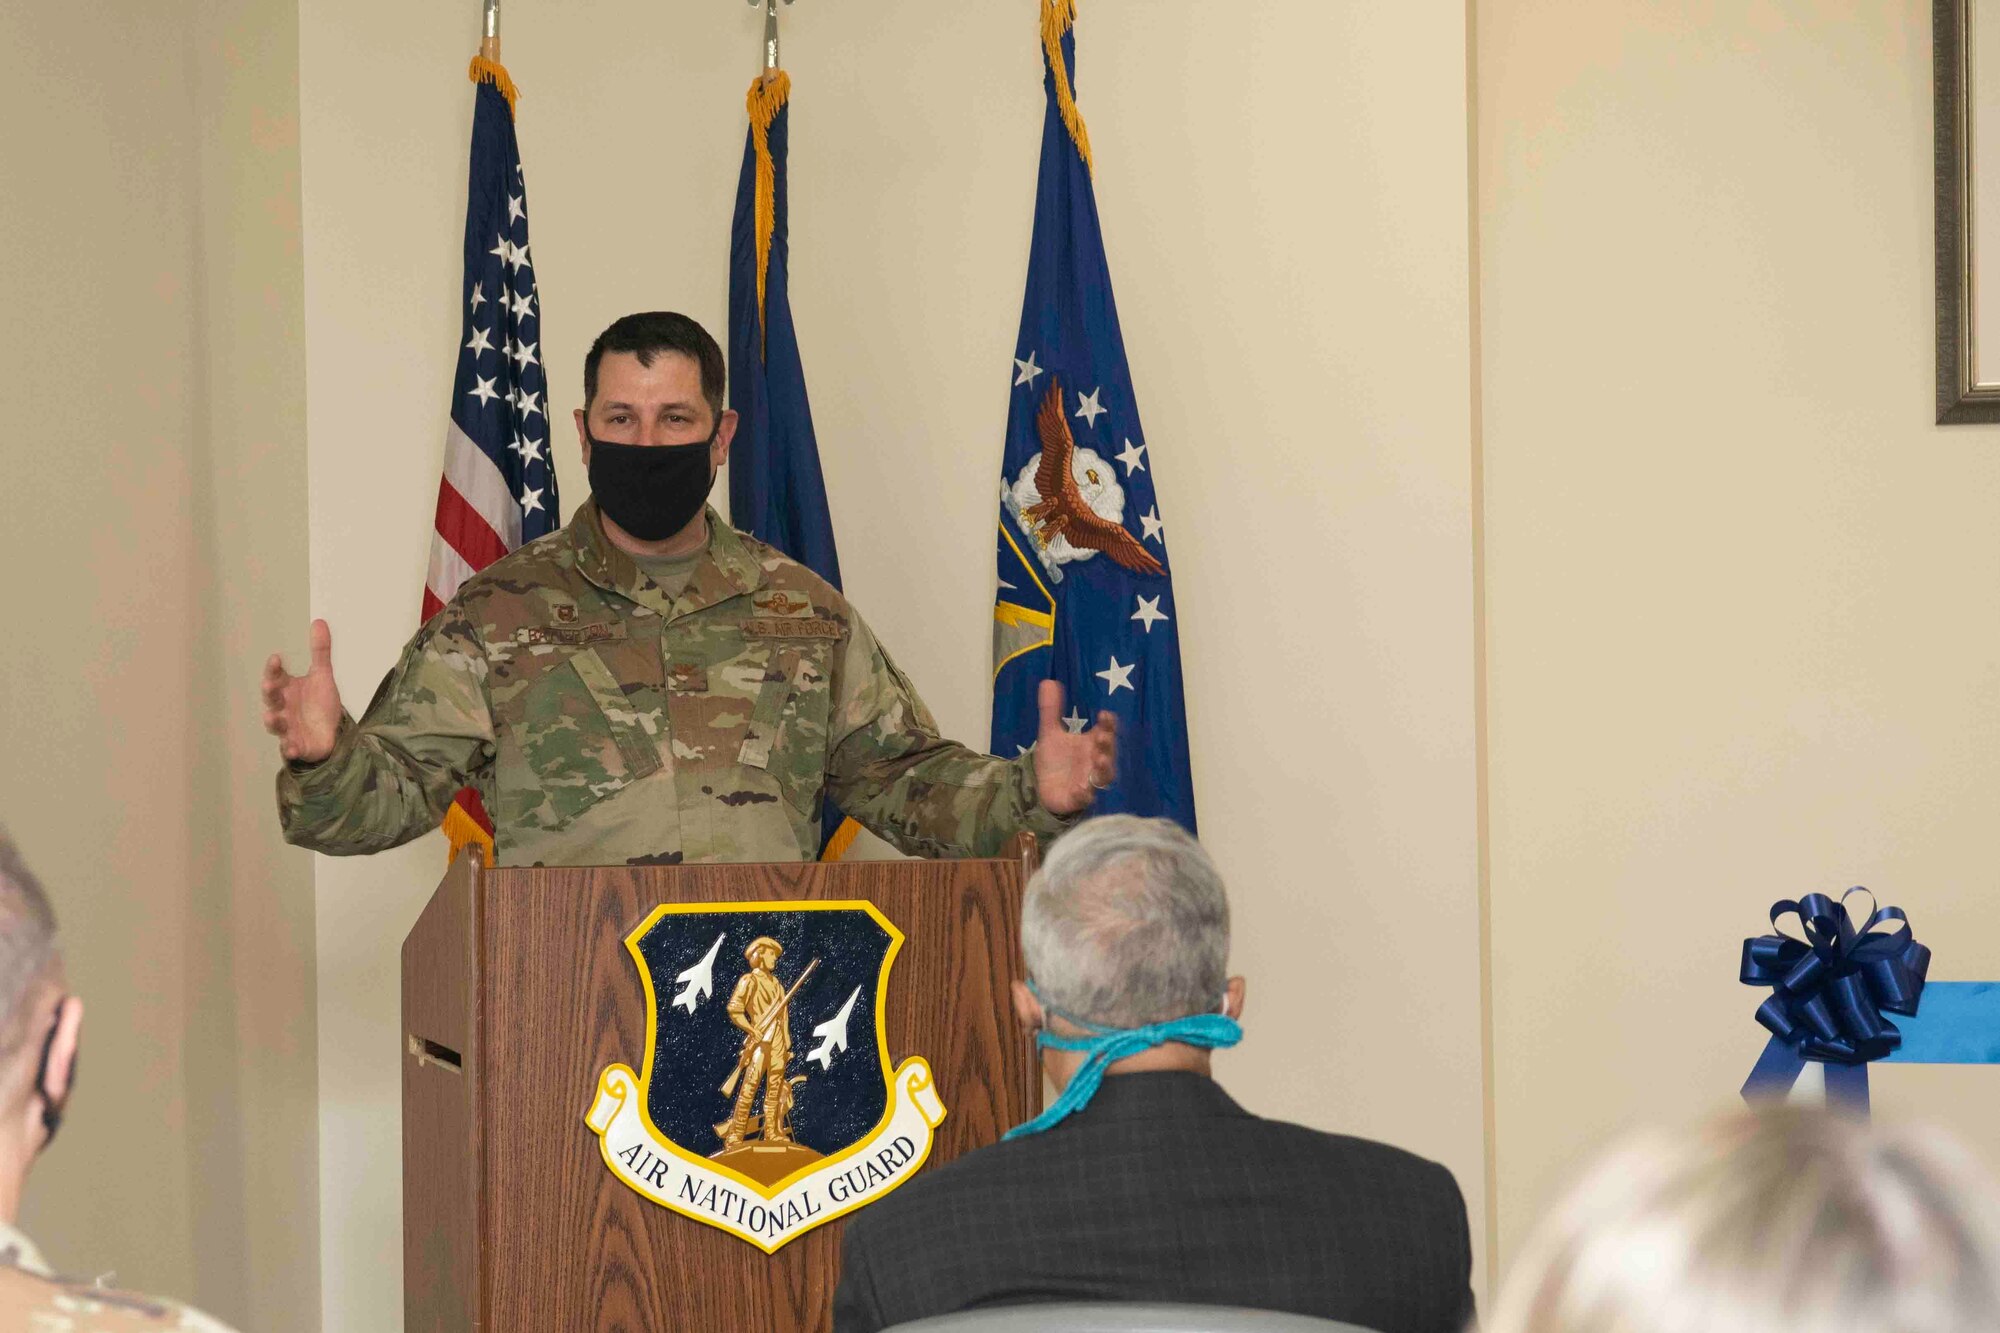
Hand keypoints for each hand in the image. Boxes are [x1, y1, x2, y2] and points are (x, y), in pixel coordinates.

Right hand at [261, 619, 344, 763]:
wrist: (331, 734)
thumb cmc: (320, 705)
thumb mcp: (323, 676)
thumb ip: (320, 652)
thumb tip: (319, 622)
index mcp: (287, 689)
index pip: (276, 676)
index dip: (274, 669)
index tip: (277, 658)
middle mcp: (283, 708)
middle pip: (272, 699)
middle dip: (270, 692)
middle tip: (270, 685)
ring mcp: (288, 727)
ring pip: (276, 725)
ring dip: (274, 721)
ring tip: (272, 717)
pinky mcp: (297, 746)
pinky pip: (291, 748)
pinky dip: (290, 748)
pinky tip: (292, 748)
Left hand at [1029, 679, 1117, 815]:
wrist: (1043, 788)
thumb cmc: (1056, 760)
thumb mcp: (1050, 733)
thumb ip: (1051, 710)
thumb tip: (1047, 681)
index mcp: (1092, 744)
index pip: (1105, 731)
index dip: (1108, 724)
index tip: (1104, 714)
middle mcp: (1095, 761)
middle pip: (1108, 752)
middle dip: (1107, 744)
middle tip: (1102, 736)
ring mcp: (1089, 781)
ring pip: (1103, 776)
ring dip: (1104, 768)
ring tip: (1100, 760)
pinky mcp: (1079, 798)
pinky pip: (1086, 798)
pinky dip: (1084, 795)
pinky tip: (1080, 790)